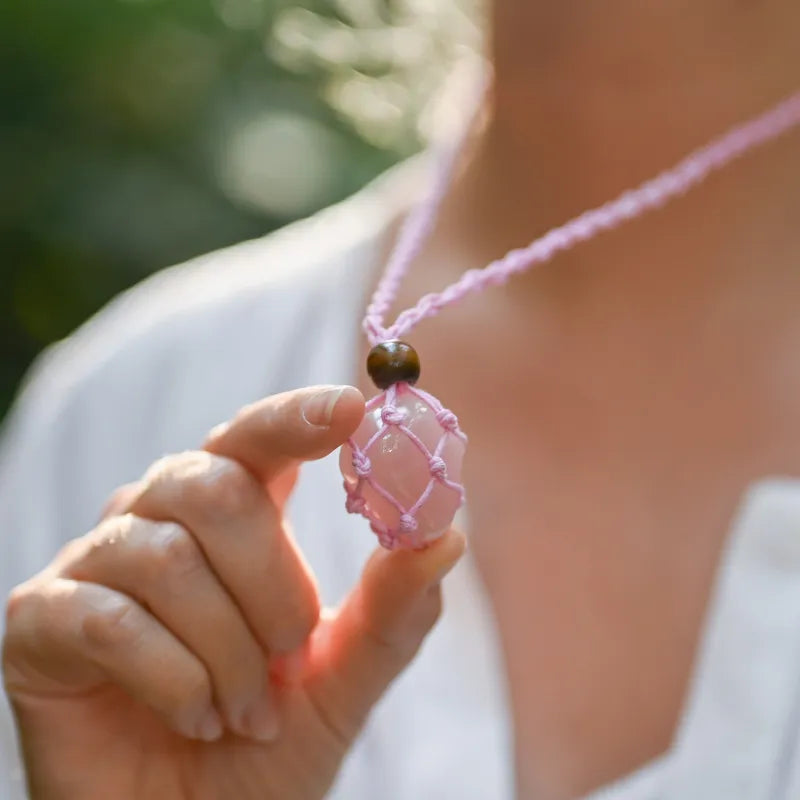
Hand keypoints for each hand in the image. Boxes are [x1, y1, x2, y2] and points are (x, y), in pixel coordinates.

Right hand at [3, 386, 464, 798]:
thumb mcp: (342, 678)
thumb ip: (392, 609)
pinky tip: (193, 720)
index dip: (298, 416)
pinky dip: (176, 683)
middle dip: (273, 585)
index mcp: (229, 514)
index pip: (258, 435)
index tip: (351, 408)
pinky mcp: (41, 619)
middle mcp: (156, 517)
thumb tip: (449, 534)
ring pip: (168, 557)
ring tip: (241, 711)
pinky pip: (113, 621)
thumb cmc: (264, 747)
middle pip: (216, 489)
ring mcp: (94, 562)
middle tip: (290, 654)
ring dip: (228, 652)